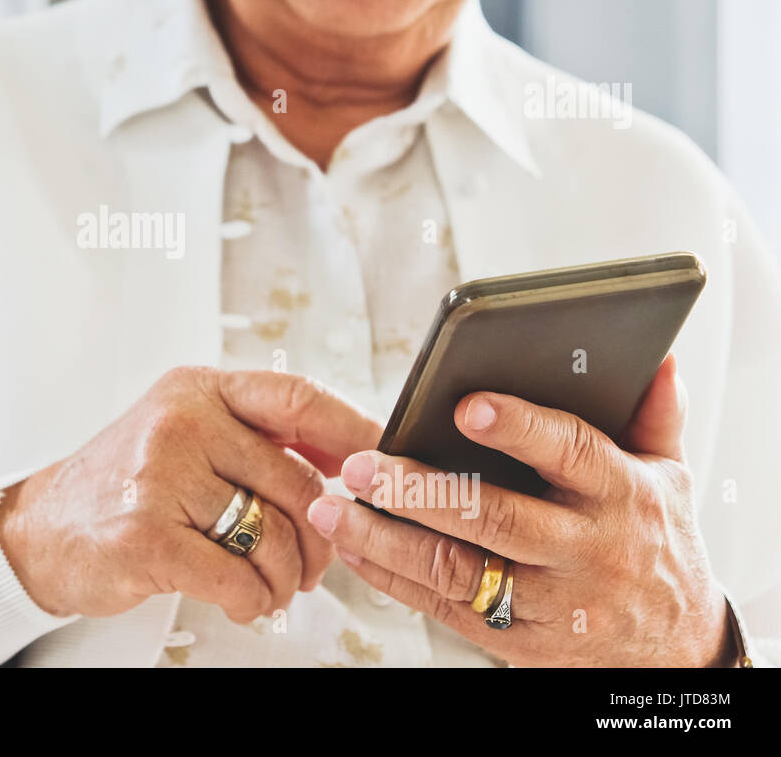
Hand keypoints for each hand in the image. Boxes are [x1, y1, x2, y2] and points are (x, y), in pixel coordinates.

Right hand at [0, 367, 381, 621]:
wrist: (41, 528)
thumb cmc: (124, 484)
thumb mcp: (184, 435)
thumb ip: (255, 439)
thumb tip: (348, 458)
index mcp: (197, 390)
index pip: (297, 397)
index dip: (354, 430)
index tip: (385, 462)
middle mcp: (180, 422)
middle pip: (298, 481)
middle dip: (320, 536)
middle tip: (313, 563)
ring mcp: (160, 475)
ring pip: (275, 535)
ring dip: (287, 578)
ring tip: (271, 586)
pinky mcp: (146, 535)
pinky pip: (238, 576)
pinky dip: (252, 599)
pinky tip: (241, 598)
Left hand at [304, 354, 736, 665]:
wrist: (675, 651)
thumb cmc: (657, 544)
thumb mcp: (671, 478)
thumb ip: (656, 416)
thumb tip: (655, 357)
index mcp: (621, 495)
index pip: (568, 452)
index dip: (517, 428)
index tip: (463, 406)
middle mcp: (584, 549)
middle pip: (494, 516)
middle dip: (420, 491)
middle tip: (361, 465)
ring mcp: (548, 600)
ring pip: (456, 568)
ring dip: (385, 539)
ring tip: (332, 510)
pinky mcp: (517, 640)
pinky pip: (445, 607)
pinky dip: (393, 579)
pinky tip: (353, 549)